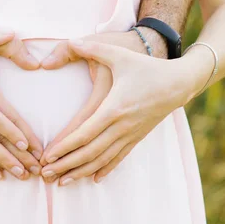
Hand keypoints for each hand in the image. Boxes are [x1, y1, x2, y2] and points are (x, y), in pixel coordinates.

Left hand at [39, 31, 149, 182]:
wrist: (179, 82)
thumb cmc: (146, 67)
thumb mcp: (118, 53)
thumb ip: (91, 47)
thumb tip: (68, 41)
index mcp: (113, 107)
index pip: (84, 133)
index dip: (64, 147)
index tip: (46, 157)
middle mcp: (122, 126)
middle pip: (90, 152)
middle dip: (66, 165)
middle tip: (46, 175)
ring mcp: (130, 134)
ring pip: (102, 160)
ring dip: (80, 172)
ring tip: (62, 182)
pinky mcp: (137, 137)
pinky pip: (119, 158)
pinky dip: (104, 169)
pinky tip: (93, 179)